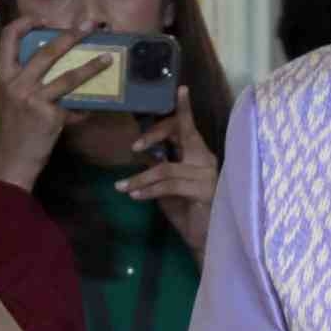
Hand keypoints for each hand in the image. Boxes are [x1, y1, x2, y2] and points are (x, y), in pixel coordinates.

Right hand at [0, 16, 112, 190]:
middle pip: (47, 51)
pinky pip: (74, 104)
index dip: (25, 23)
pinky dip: (86, 105)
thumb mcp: (8, 100)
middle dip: (72, 35)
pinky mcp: (48, 115)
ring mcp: (32, 98)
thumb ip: (24, 82)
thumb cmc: (10, 132)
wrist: (8, 163)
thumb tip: (57, 66)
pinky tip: (96, 105)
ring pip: (68, 75)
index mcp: (2, 76)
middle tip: (90, 25)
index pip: (7, 38)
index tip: (44, 19)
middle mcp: (15, 83)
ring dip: (92, 66)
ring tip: (108, 58)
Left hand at [114, 87, 217, 262]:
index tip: (181, 89)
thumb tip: (144, 153)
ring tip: (123, 187)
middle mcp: (206, 159)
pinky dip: (148, 190)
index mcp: (198, 154)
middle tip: (134, 146)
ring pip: (166, 166)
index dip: (183, 109)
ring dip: (141, 178)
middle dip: (155, 134)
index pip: (188, 127)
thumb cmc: (187, 211)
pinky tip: (135, 196)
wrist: (204, 241)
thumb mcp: (169, 187)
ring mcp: (207, 174)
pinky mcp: (203, 191)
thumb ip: (160, 168)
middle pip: (182, 133)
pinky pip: (169, 184)